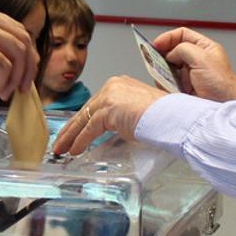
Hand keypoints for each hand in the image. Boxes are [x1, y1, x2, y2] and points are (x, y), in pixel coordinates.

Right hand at [0, 0, 38, 100]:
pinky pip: (2, 64)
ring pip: (17, 51)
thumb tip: (6, 72)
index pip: (17, 29)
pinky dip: (0, 80)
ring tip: (2, 92)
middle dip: (28, 67)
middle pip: (23, 39)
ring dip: (15, 77)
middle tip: (22, 88)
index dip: (26, 54)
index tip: (23, 75)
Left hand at [51, 76, 168, 154]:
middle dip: (72, 129)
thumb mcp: (139, 113)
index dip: (83, 120)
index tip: (74, 131)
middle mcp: (112, 86)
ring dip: (71, 137)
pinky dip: (81, 141)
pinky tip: (75, 151)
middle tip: (61, 142)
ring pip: (84, 118)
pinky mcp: (109, 109)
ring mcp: (110, 96)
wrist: (173, 117)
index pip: (95, 104)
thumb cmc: (165, 117)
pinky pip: (90, 128)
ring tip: (62, 150)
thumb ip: (123, 117)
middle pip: (86, 110)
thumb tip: (116, 129)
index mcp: (120, 85)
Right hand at [153, 27, 235, 103]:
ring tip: (162, 74)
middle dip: (162, 55)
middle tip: (152, 59)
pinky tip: (167, 86)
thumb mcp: (202, 58)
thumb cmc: (222, 84)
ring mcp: (189, 74)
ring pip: (168, 67)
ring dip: (162, 70)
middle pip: (172, 51)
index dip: (168, 38)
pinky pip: (168, 81)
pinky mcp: (184, 88)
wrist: (223, 107)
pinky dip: (164, 82)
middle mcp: (196, 60)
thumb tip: (169, 54)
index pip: (182, 35)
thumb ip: (183, 49)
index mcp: (204, 48)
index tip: (156, 45)